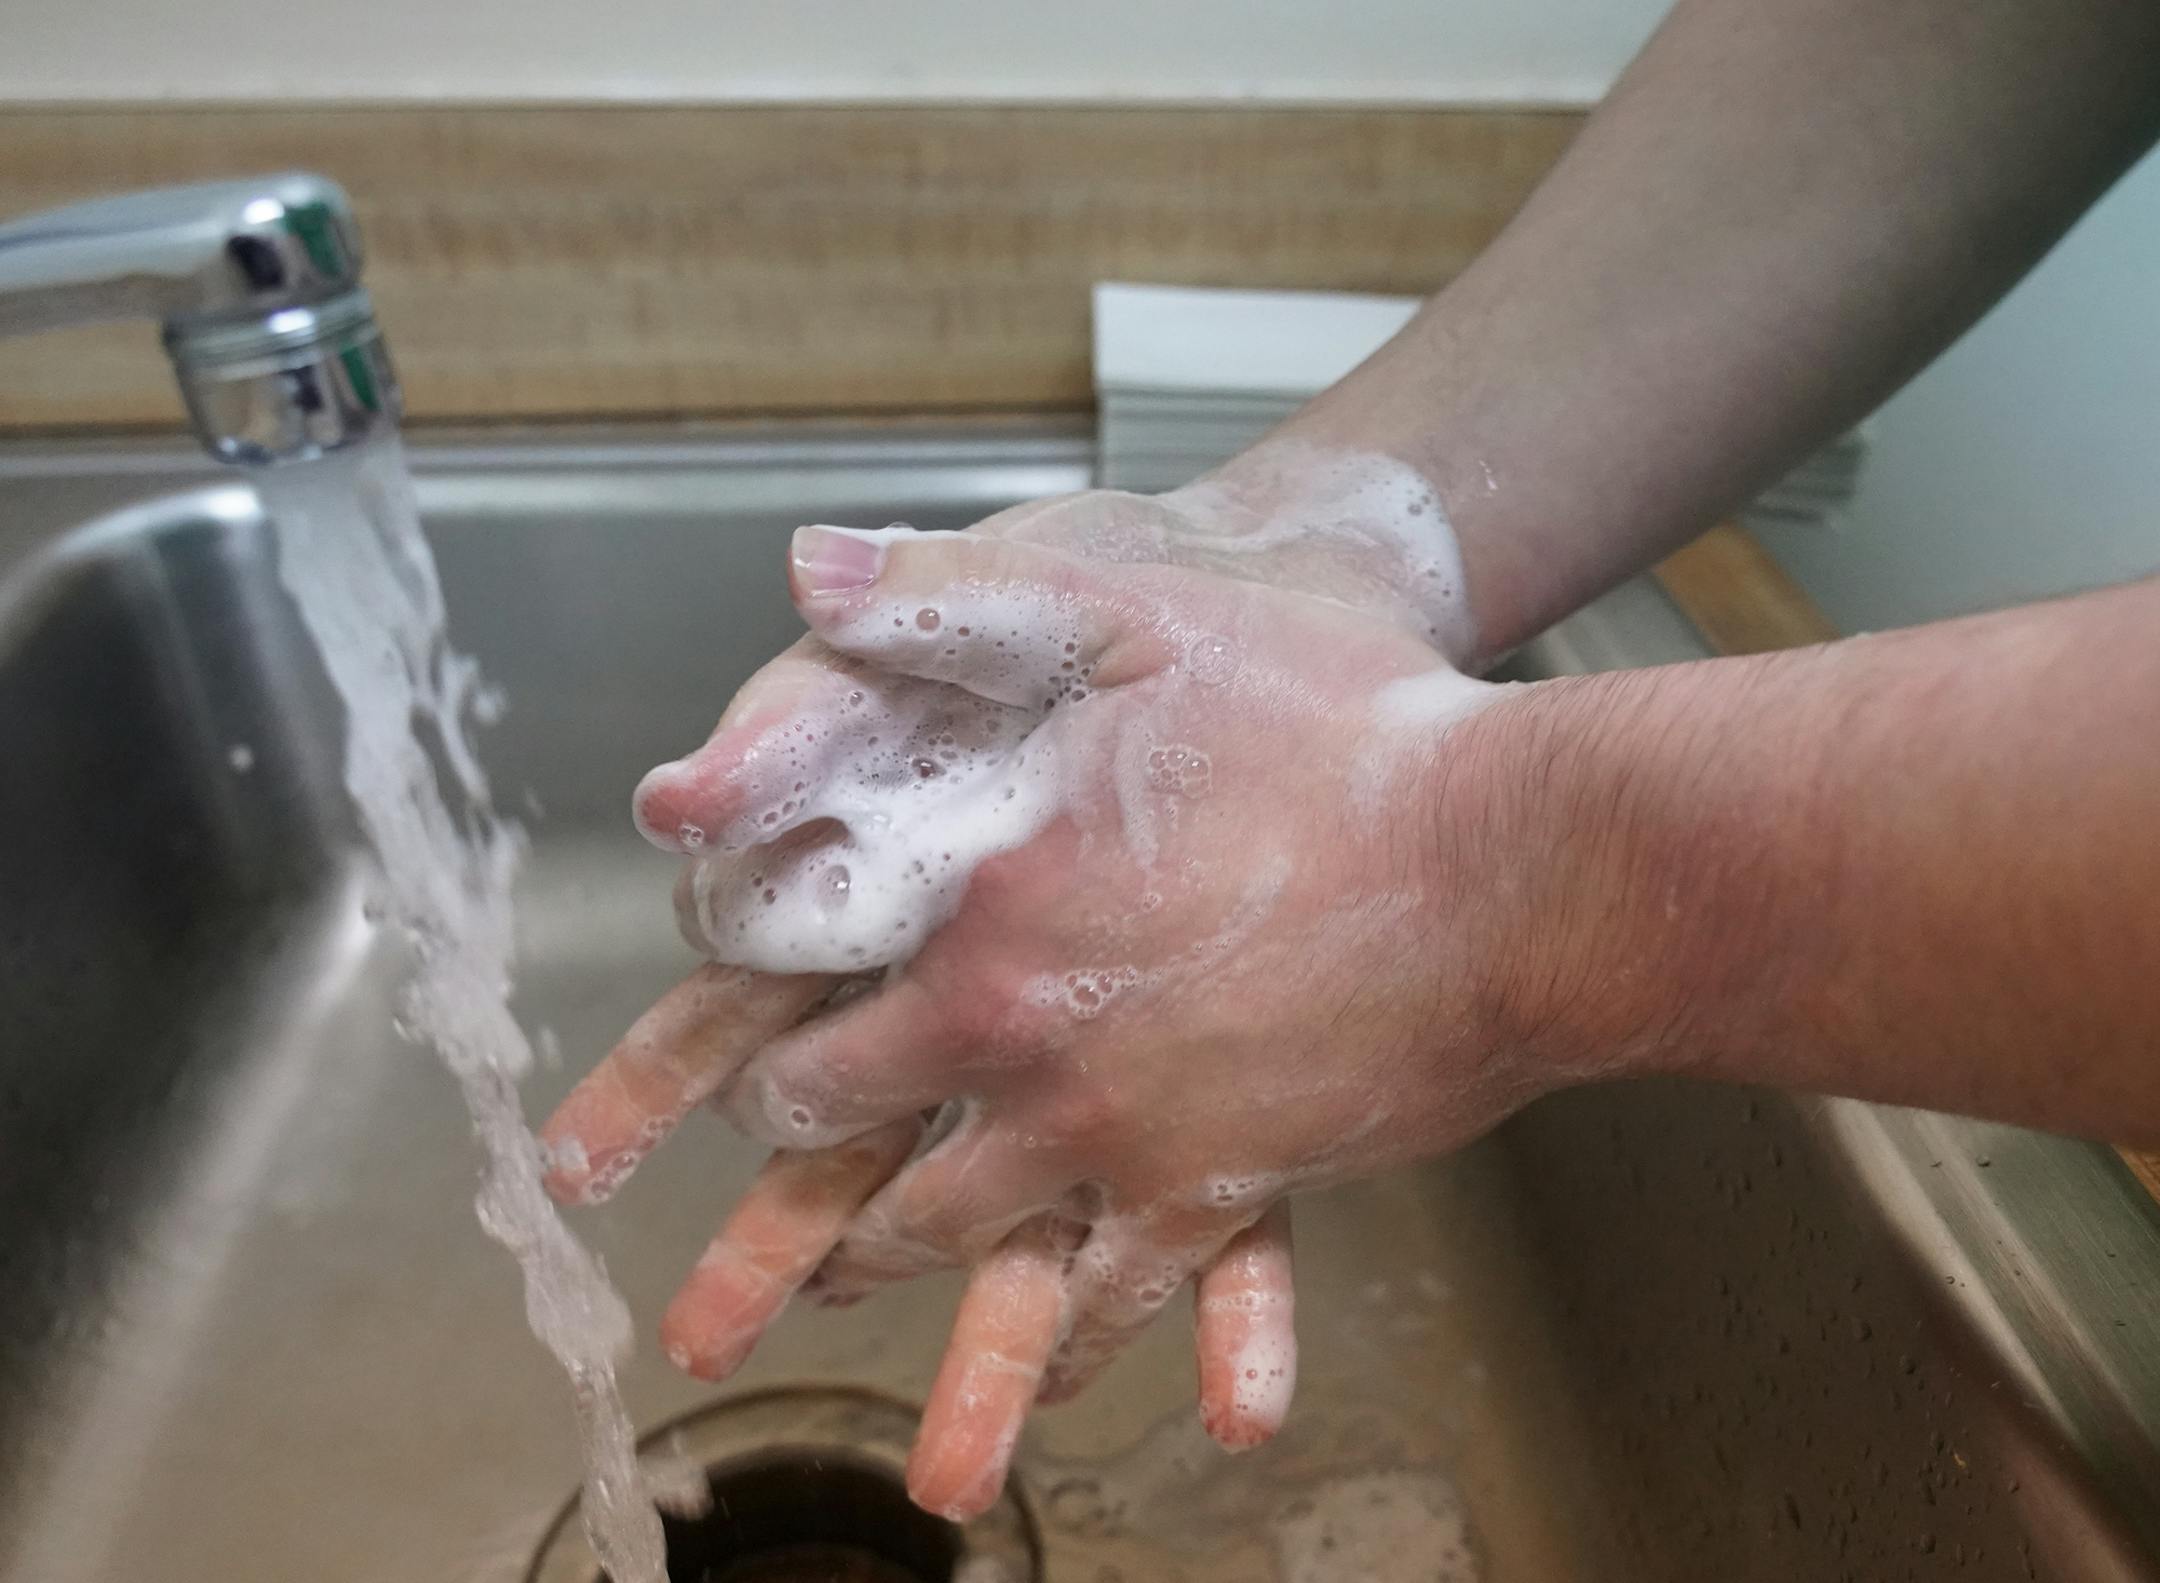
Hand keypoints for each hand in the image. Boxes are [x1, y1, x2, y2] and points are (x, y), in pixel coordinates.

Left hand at [541, 471, 1531, 1518]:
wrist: (1517, 860)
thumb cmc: (1336, 723)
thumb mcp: (1128, 612)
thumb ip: (949, 599)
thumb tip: (805, 573)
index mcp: (976, 912)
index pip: (796, 990)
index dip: (737, 1015)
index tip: (732, 1039)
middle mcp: (1021, 1044)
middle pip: (843, 1133)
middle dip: (791, 1157)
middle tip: (771, 1175)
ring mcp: (1119, 1134)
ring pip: (950, 1229)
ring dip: (883, 1252)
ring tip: (853, 1267)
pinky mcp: (1220, 1192)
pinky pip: (1110, 1297)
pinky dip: (1062, 1336)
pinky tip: (1050, 1354)